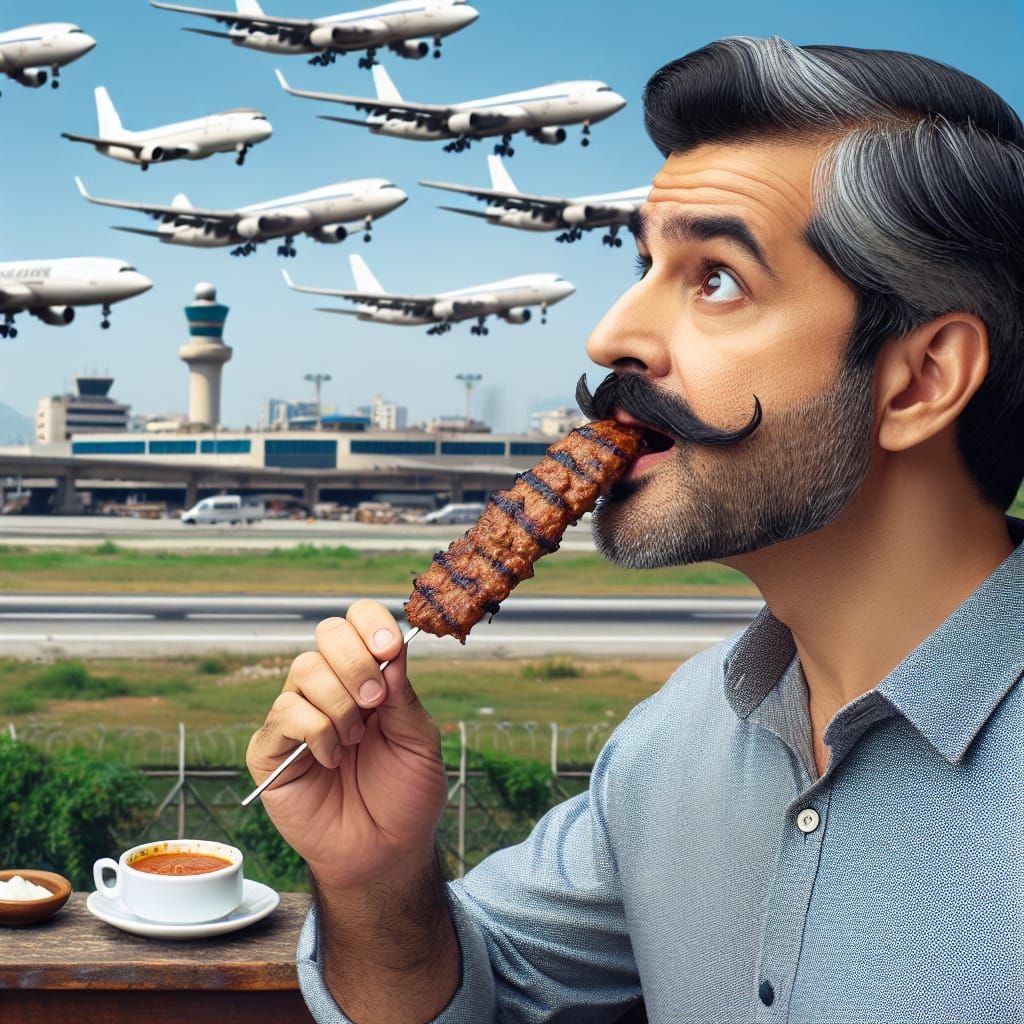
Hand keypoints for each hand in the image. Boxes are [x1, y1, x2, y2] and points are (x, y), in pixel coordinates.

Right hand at [246, 601, 447, 889]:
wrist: (386, 851)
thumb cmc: (405, 795)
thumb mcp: (419, 739)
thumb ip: (404, 693)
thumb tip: (394, 647)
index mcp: (368, 677)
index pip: (357, 622)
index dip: (371, 624)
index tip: (391, 648)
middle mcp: (330, 688)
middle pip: (327, 633)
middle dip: (356, 661)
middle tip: (376, 702)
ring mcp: (297, 716)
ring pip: (304, 670)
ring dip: (340, 704)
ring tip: (355, 740)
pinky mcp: (270, 748)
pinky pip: (285, 713)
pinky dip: (317, 732)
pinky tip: (332, 759)